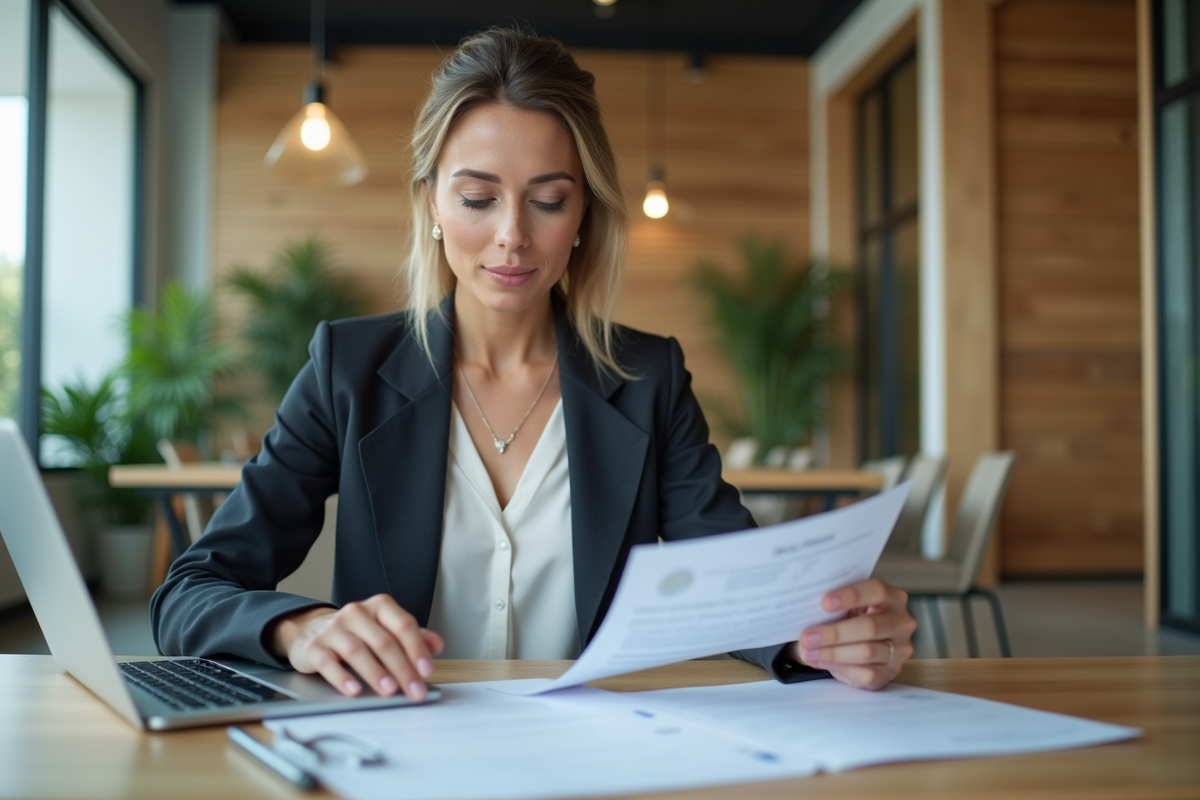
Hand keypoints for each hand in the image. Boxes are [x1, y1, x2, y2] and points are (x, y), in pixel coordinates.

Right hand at [269, 594, 444, 699]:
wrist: (315, 631)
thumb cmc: (360, 633)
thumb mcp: (388, 630)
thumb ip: (414, 637)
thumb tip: (437, 646)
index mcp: (380, 606)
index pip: (404, 625)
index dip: (417, 649)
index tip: (427, 671)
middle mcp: (357, 613)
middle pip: (383, 641)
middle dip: (402, 669)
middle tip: (414, 690)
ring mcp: (334, 628)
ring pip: (357, 650)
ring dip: (376, 672)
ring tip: (389, 690)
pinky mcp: (314, 646)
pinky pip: (328, 662)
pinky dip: (342, 677)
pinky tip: (354, 690)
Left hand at [790, 578, 915, 689]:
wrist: (856, 643)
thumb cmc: (849, 618)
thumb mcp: (844, 606)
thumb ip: (834, 605)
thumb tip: (806, 608)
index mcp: (892, 597)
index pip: (877, 590)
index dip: (851, 595)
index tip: (825, 603)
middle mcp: (902, 622)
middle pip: (869, 626)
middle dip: (834, 633)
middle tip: (807, 636)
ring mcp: (900, 649)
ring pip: (866, 652)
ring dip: (832, 653)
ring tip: (808, 651)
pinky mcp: (892, 672)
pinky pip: (866, 673)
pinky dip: (839, 668)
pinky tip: (820, 661)